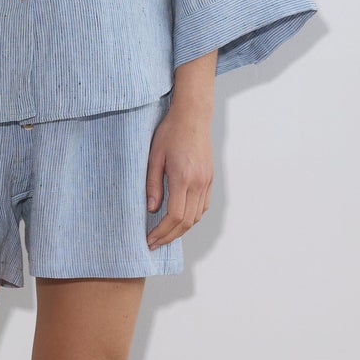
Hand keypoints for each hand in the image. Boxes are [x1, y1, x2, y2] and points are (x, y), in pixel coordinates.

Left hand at [145, 105, 212, 247]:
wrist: (192, 116)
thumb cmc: (170, 132)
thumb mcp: (153, 157)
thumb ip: (152, 185)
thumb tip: (151, 209)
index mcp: (183, 178)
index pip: (174, 216)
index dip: (162, 232)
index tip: (150, 239)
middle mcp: (198, 183)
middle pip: (187, 222)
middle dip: (169, 236)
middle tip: (154, 243)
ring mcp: (206, 182)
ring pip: (196, 216)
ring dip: (180, 229)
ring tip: (164, 233)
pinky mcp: (209, 179)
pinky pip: (202, 206)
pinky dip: (190, 217)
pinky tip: (178, 218)